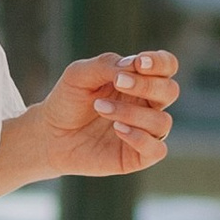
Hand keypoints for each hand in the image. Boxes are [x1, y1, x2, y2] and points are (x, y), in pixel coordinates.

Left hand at [41, 48, 178, 178]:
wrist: (49, 135)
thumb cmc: (67, 100)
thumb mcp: (79, 74)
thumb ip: (106, 65)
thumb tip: (134, 65)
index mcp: (138, 81)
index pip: (166, 67)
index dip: (160, 63)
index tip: (139, 63)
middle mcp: (147, 105)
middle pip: (171, 91)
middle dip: (147, 85)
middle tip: (118, 83)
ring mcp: (144, 131)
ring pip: (162, 121)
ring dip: (132, 112)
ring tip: (100, 108)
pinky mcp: (137, 157)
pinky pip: (157, 150)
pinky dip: (140, 138)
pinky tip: (117, 129)